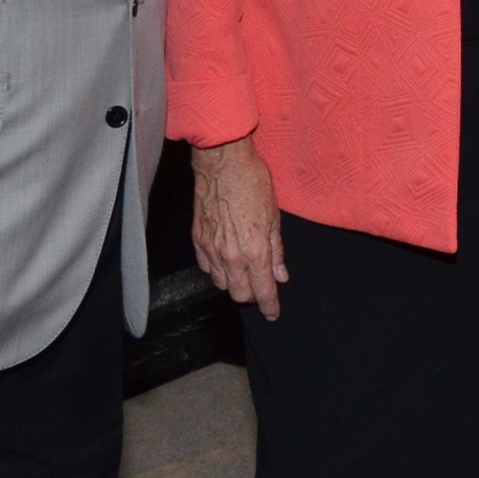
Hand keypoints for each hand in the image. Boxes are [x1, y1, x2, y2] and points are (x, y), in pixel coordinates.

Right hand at [192, 138, 286, 316]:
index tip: (273, 313)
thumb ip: (276, 251)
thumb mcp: (274, 217)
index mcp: (255, 252)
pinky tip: (226, 259)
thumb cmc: (253, 184)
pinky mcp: (197, 240)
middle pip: (239, 294)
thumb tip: (281, 275)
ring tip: (244, 271)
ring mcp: (211, 249)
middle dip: (252, 295)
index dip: (269, 306)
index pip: (263, 291)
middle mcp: (231, 256)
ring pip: (221, 283)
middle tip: (261, 286)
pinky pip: (207, 268)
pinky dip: (217, 269)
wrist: (222, 164)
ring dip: (234, 283)